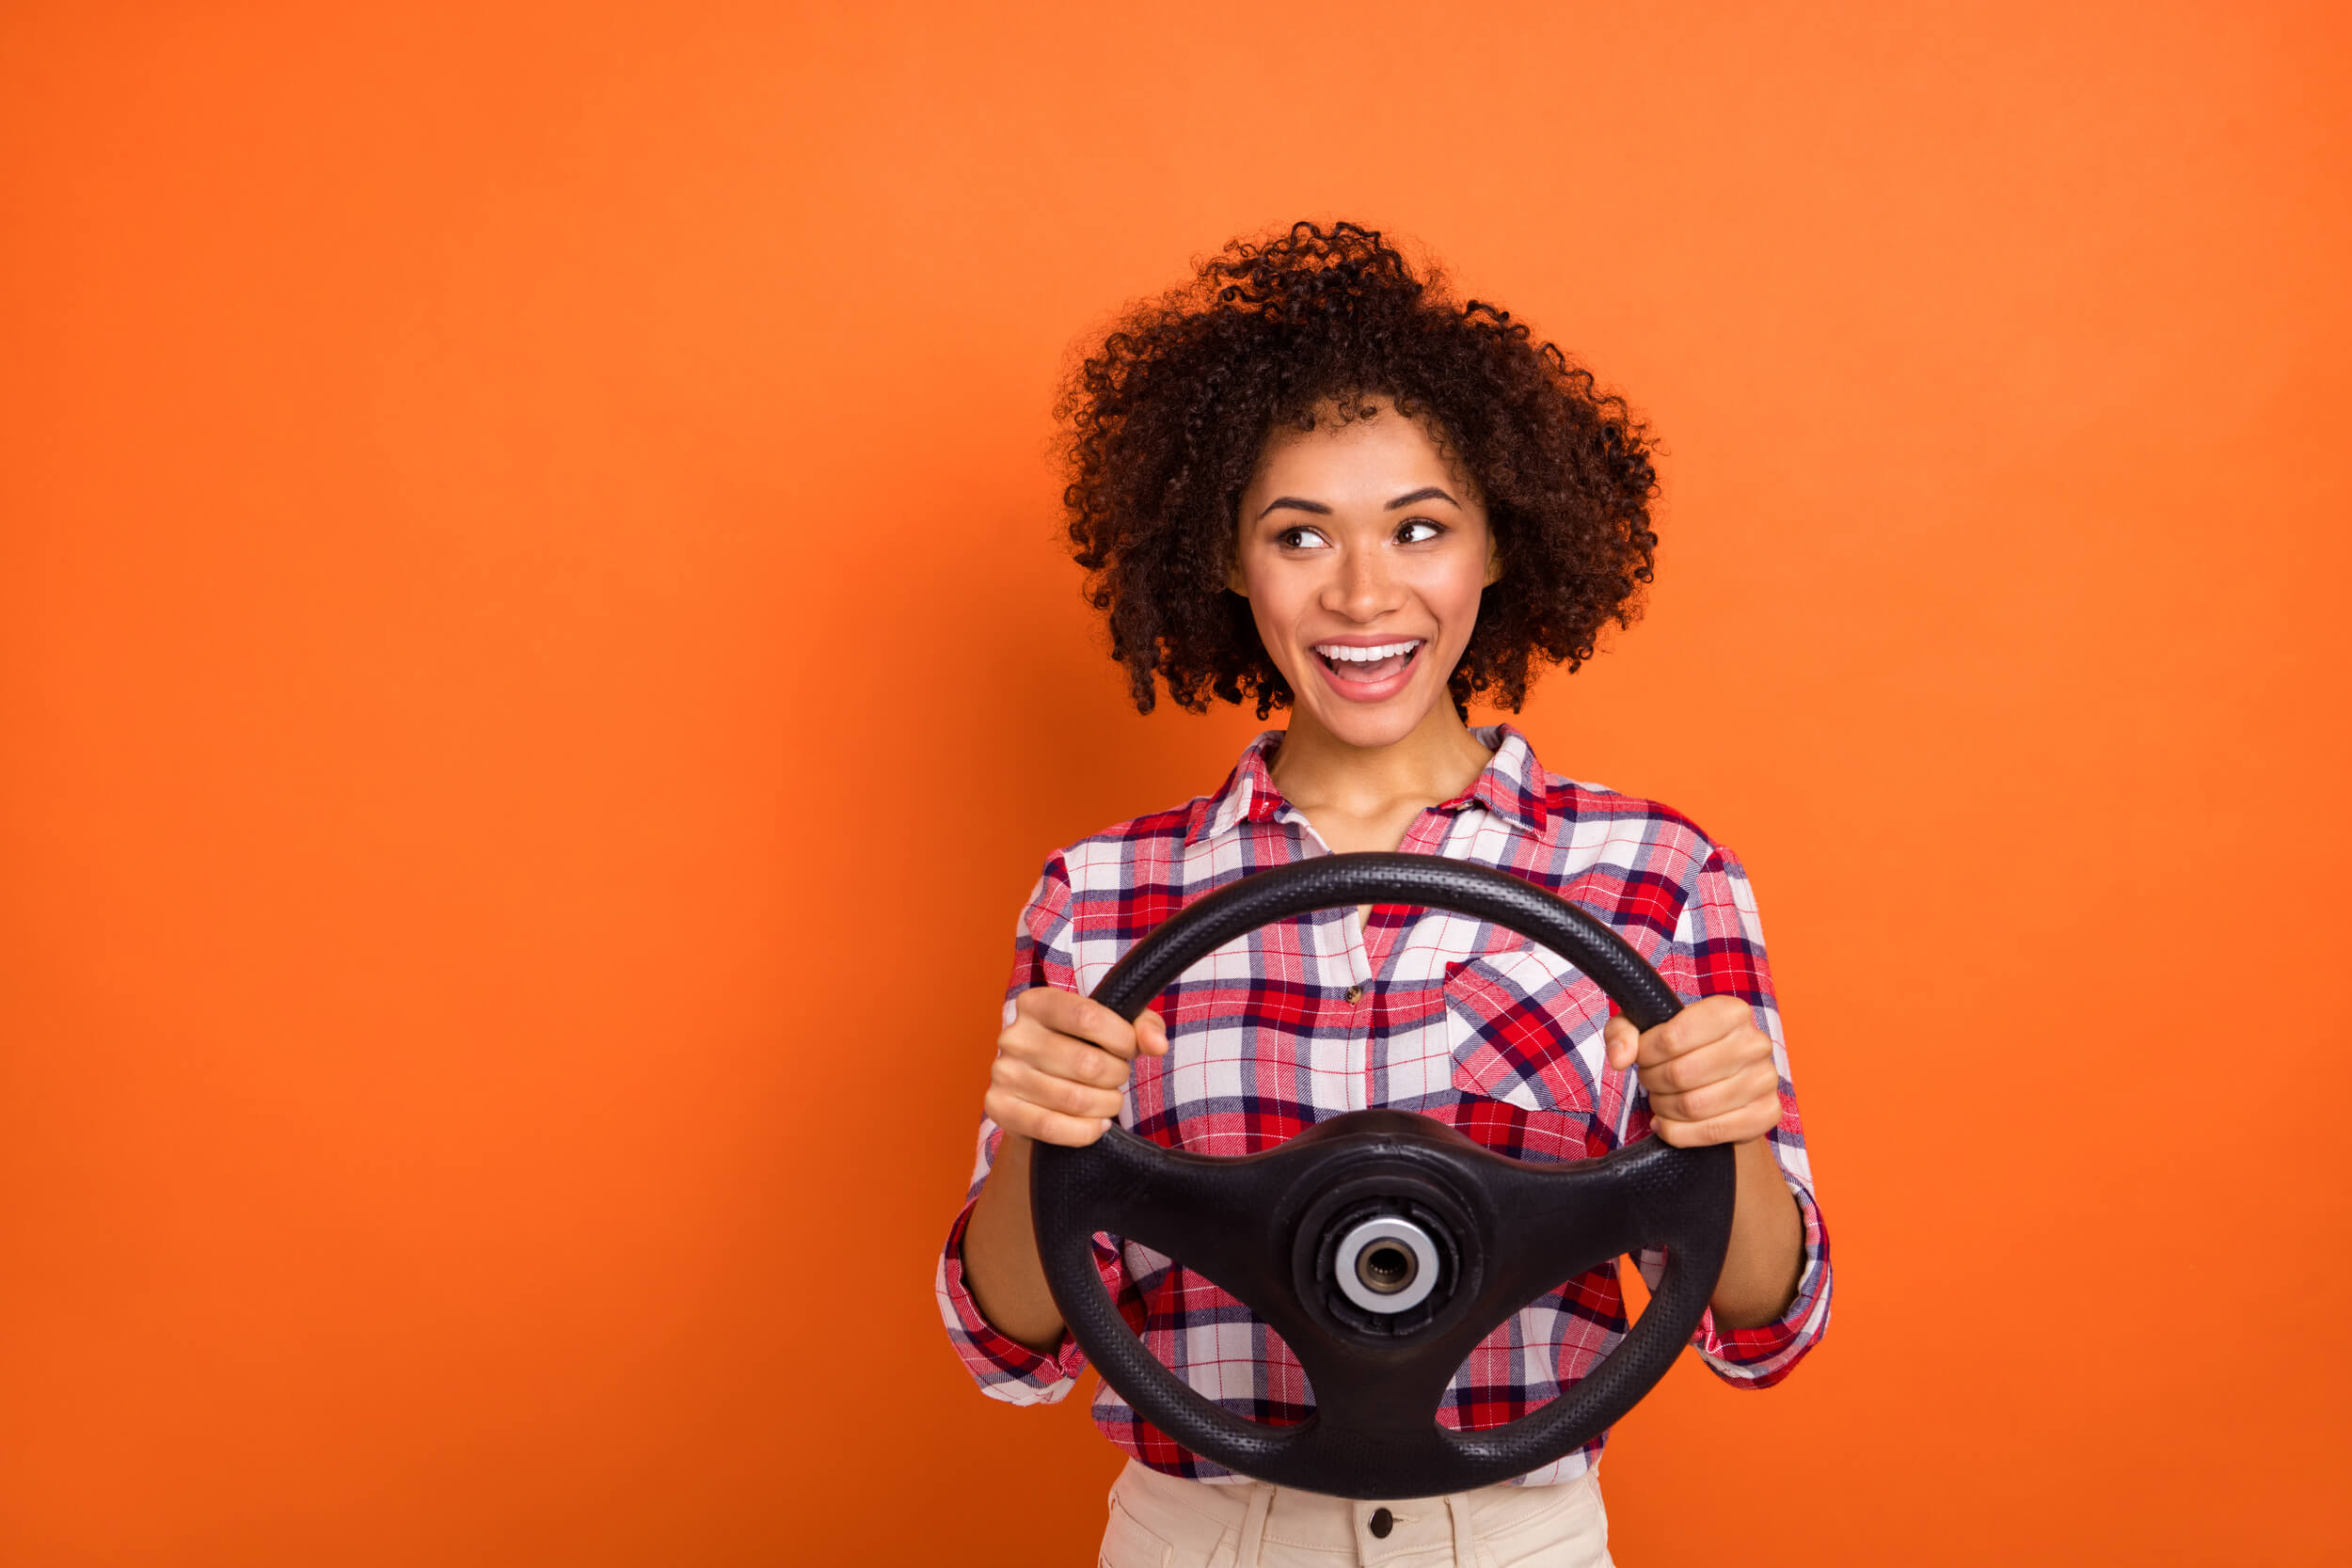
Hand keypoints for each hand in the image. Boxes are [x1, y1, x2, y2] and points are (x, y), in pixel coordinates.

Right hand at [984, 988, 1168, 1146]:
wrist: (1039, 1089)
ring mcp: (1003, 1072)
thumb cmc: (1080, 1049)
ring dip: (1106, 1104)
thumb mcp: (1112, 1027)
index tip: (1129, 1049)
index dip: (1122, 1038)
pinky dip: (1085, 1131)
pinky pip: (1051, 1127)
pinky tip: (1097, 1124)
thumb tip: (1157, 1044)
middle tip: (1118, 1077)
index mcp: (1036, 1002)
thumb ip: (1142, 1026)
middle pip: (1086, 1063)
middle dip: (1117, 1076)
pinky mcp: (999, 1107)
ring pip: (1073, 1099)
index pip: (1088, 1017)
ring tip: (1108, 1100)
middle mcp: (1013, 1035)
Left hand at [1602, 994, 1780, 1147]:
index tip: (1642, 1057)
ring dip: (1664, 1108)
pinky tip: (1668, 1124)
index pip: (1672, 1037)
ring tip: (1661, 1100)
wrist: (1722, 1079)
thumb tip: (1621, 1058)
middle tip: (1650, 1081)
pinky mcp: (1768, 1113)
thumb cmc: (1683, 1048)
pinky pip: (1712, 1132)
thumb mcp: (1647, 1028)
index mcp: (1731, 1011)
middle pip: (1681, 1074)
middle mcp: (1756, 1042)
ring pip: (1694, 1105)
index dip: (1646, 1053)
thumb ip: (1624, 1032)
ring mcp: (1766, 1079)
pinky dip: (1678, 1133)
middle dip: (1653, 1082)